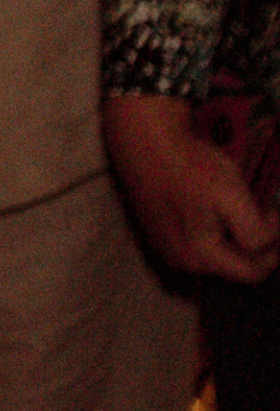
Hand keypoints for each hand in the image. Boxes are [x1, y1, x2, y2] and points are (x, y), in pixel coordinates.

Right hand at [105, 92, 279, 282]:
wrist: (143, 138)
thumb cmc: (189, 166)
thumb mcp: (233, 197)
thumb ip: (257, 232)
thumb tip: (267, 242)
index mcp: (199, 258)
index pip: (252, 272)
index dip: (272, 246)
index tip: (271, 213)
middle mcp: (179, 262)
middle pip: (230, 267)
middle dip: (250, 244)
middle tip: (256, 211)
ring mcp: (163, 248)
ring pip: (212, 255)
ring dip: (229, 238)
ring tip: (232, 208)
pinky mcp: (155, 233)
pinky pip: (193, 243)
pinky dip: (209, 231)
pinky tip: (206, 206)